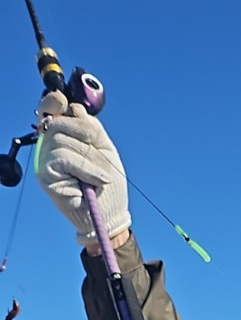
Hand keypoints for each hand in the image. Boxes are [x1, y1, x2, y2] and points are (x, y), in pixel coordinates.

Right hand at [36, 104, 130, 245]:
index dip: (53, 102)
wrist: (110, 214)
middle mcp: (48, 148)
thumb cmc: (108, 184)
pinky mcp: (45, 178)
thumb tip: (74, 108)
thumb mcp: (105, 149)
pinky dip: (86, 168)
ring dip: (89, 158)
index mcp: (62, 137)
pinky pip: (64, 159)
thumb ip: (91, 128)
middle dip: (84, 135)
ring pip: (61, 141)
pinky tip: (97, 180)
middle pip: (58, 124)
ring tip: (101, 176)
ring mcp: (45, 163)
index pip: (49, 111)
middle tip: (100, 154)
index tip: (62, 100)